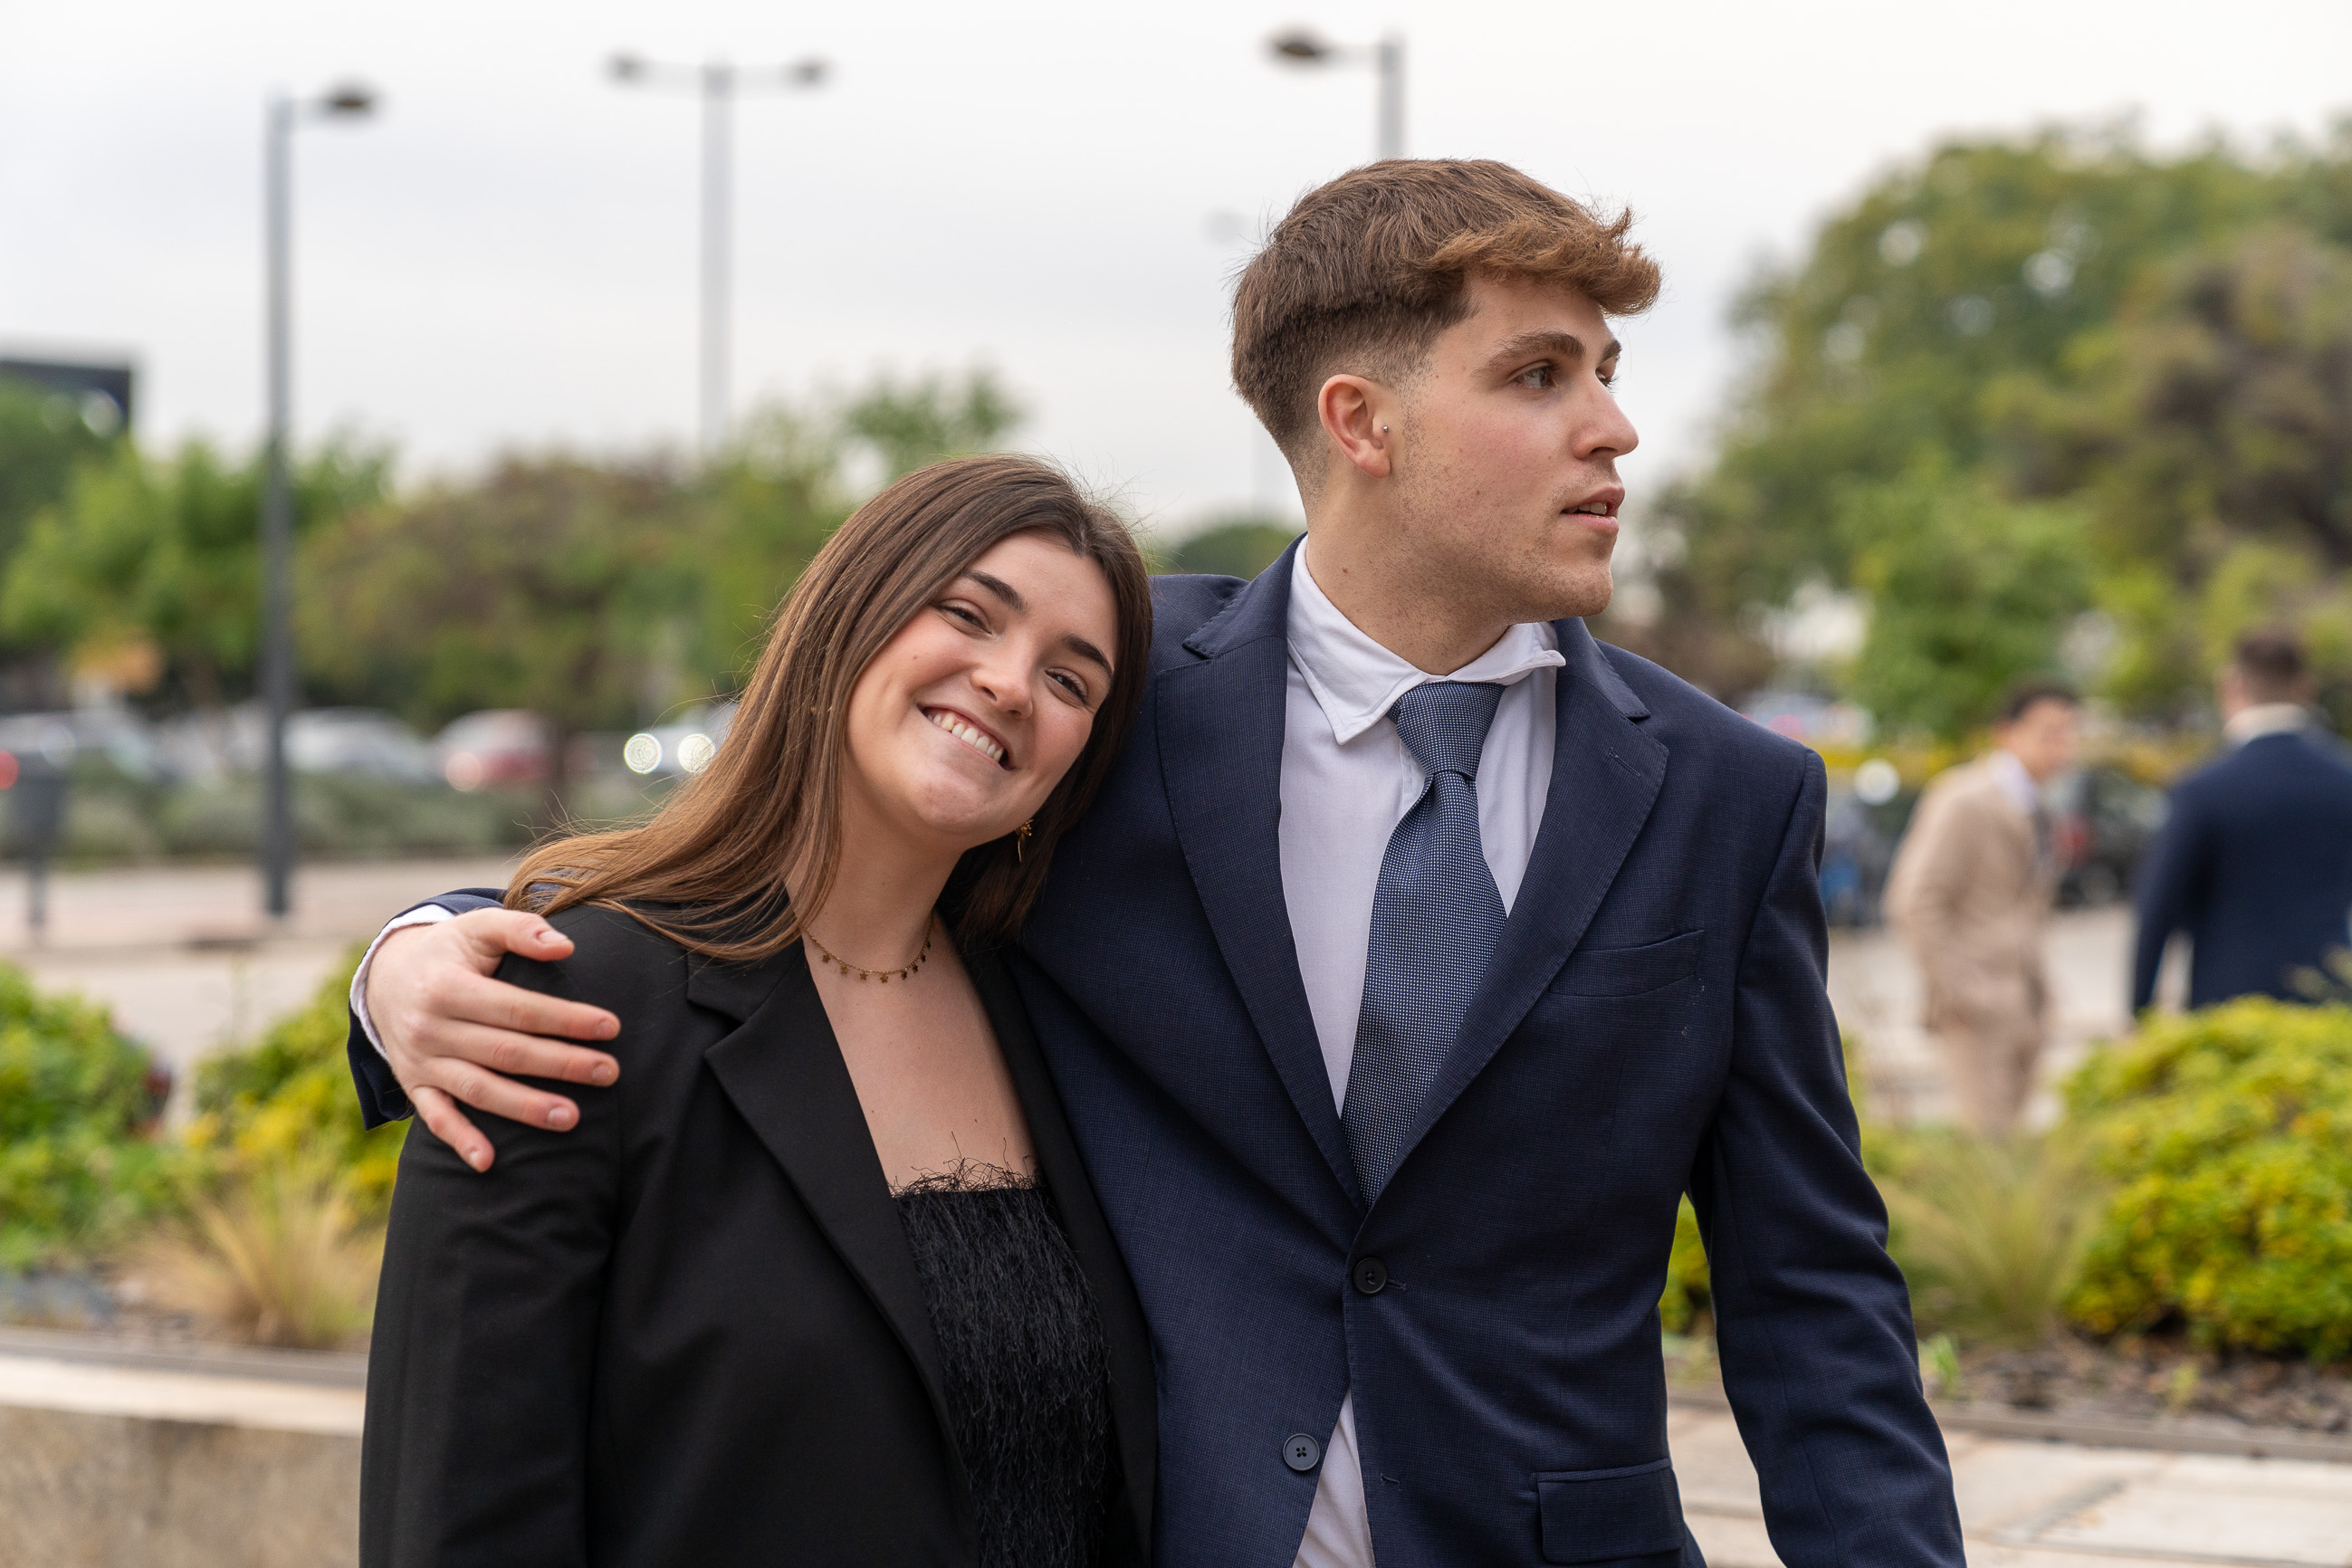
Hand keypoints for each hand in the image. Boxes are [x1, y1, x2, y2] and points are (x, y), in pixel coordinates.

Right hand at [368, 909, 620, 1171]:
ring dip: (524, 1108)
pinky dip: (460, 1140)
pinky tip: (489, 1162)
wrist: (386, 979)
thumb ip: (520, 930)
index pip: (517, 1008)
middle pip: (506, 1052)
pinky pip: (436, 1117)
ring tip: (572, 1118)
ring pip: (478, 1089)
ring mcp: (422, 1061)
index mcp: (448, 987)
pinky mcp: (415, 1086)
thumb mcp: (476, 927)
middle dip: (561, 1064)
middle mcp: (431, 1028)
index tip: (610, 1027)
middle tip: (609, 1073)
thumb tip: (566, 947)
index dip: (564, 1018)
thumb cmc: (450, 951)